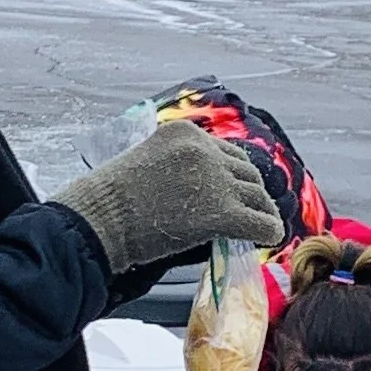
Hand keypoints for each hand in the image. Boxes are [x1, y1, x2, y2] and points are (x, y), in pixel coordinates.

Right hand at [57, 124, 281, 283]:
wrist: (101, 220)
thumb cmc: (110, 199)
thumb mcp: (146, 161)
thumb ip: (176, 166)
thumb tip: (200, 189)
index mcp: (185, 132)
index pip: (224, 151)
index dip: (232, 174)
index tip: (234, 189)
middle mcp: (205, 149)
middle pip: (245, 170)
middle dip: (250, 191)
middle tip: (253, 209)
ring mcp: (217, 180)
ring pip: (257, 195)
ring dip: (262, 210)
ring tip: (264, 225)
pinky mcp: (224, 212)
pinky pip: (260, 221)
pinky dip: (270, 231)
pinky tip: (269, 239)